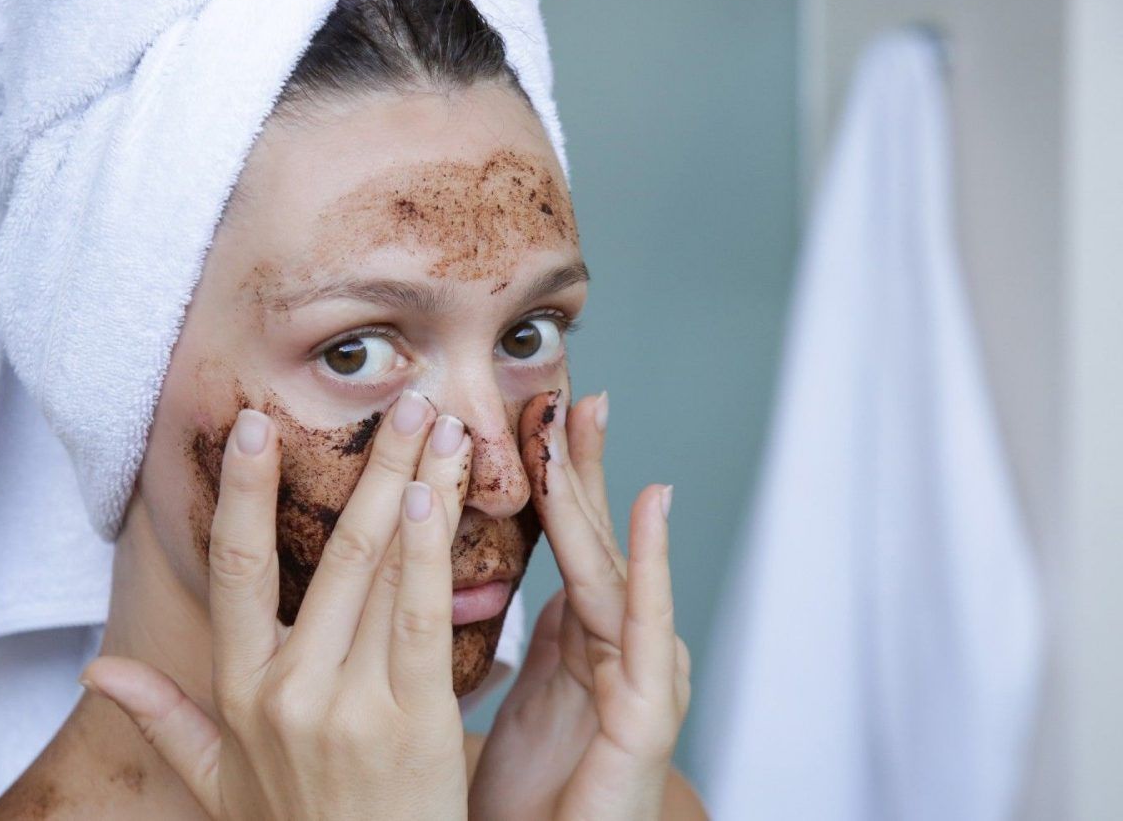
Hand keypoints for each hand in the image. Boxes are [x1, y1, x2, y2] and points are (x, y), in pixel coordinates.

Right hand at [83, 390, 473, 819]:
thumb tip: (93, 667)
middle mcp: (287, 692)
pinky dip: (427, 558)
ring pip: (379, 574)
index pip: (234, 571)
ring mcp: (348, 708)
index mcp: (241, 693)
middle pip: (325, 555)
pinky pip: (421, 623)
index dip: (243, 493)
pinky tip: (434, 500)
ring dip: (413, 490)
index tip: (256, 424)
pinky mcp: (413, 727)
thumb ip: (163, 719)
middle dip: (369, 467)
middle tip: (403, 399)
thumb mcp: (220, 785)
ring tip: (440, 427)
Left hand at [469, 390, 693, 819]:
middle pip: (595, 539)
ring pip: (614, 568)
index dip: (554, 476)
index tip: (536, 408)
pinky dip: (650, 562)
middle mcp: (618, 651)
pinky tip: (652, 506)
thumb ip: (533, 640)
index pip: (566, 541)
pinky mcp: (648, 716)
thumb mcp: (525, 699)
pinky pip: (645, 627)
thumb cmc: (528, 798)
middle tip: (573, 387)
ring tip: (589, 420)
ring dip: (602, 491)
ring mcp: (639, 678)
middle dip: (583, 463)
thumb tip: (515, 582)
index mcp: (583, 643)